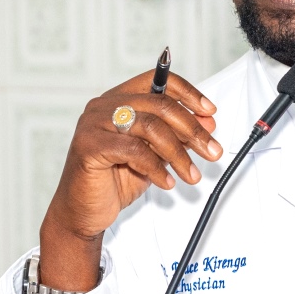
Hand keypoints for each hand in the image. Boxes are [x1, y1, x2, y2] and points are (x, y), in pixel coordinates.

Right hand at [38, 71, 220, 290]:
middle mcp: (104, 105)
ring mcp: (94, 123)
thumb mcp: (155, 154)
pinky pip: (133, 150)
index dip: (189, 93)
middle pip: (160, 105)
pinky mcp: (89, 145)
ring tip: (192, 175)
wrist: (83, 211)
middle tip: (211, 151)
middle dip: (192, 129)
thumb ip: (177, 136)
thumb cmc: (115, 180)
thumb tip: (208, 123)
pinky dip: (156, 168)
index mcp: (120, 99)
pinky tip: (167, 183)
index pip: (159, 81)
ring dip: (179, 153)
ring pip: (150, 127)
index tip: (209, 112)